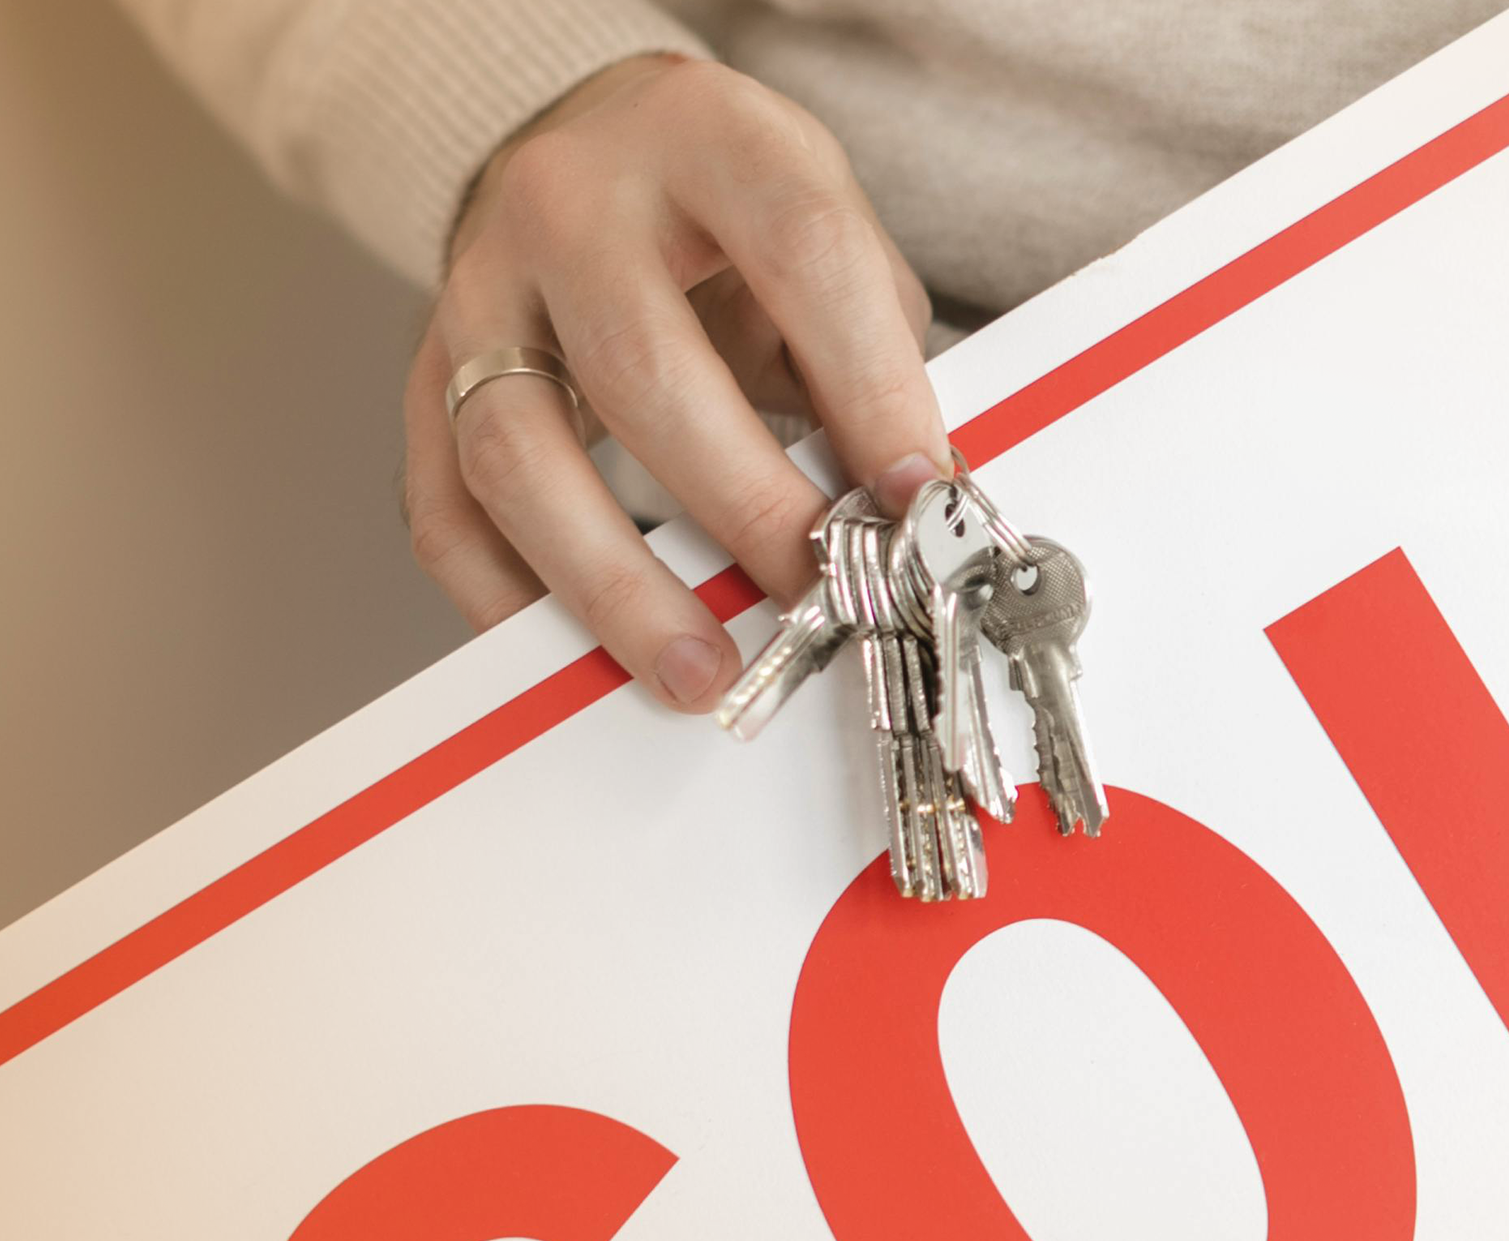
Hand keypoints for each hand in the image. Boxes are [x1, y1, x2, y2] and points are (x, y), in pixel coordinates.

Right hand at [400, 53, 949, 709]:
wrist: (601, 147)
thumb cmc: (733, 209)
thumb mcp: (824, 223)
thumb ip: (867, 350)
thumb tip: (910, 509)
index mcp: (703, 139)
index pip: (799, 254)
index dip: (869, 388)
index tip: (918, 500)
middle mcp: (568, 202)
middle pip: (643, 368)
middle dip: (746, 505)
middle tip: (819, 598)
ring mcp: (478, 288)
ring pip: (519, 450)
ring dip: (615, 583)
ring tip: (701, 670)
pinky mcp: (427, 374)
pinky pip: (445, 508)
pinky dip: (511, 599)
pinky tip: (585, 660)